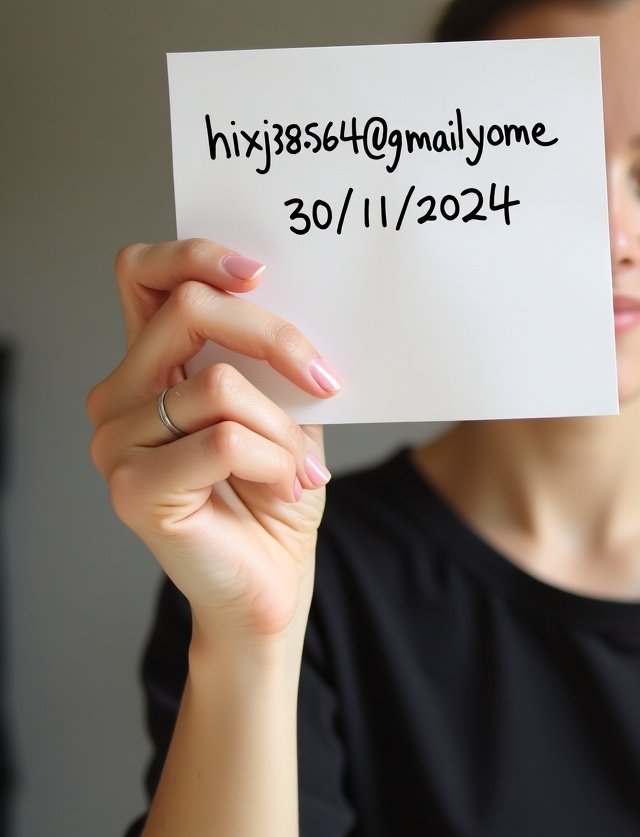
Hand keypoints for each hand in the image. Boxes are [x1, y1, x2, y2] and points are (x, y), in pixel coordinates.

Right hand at [87, 240, 341, 653]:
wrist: (272, 582)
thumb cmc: (276, 489)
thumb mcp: (283, 405)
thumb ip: (268, 355)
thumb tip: (293, 295)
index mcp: (151, 367)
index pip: (141, 274)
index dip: (194, 255)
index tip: (258, 272)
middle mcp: (119, 397)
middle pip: (188, 309)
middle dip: (276, 338)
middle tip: (324, 380)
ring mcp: (116, 443)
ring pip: (219, 383)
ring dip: (283, 427)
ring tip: (300, 467)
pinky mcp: (132, 489)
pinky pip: (225, 440)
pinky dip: (275, 462)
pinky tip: (287, 488)